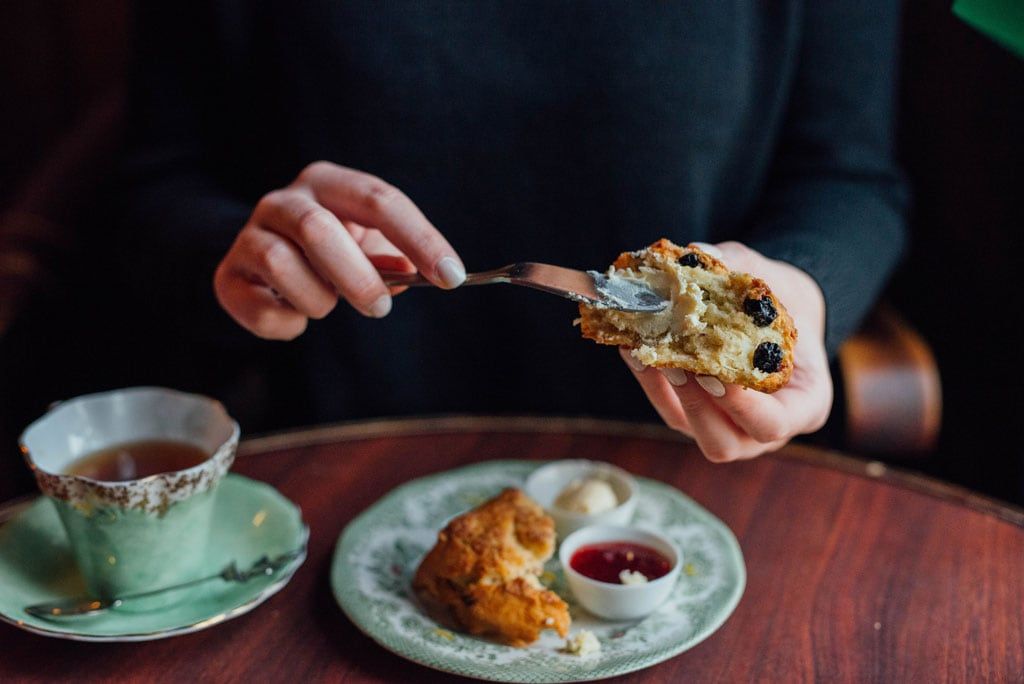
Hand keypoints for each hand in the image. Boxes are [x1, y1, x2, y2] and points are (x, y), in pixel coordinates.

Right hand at [214, 161, 465, 338]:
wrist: (262, 266)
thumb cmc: (332, 253)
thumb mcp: (369, 248)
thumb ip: (393, 259)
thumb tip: (414, 275)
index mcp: (327, 183)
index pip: (378, 200)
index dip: (419, 239)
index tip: (452, 276)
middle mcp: (283, 201)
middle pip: (318, 230)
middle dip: (358, 276)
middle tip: (380, 308)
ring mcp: (250, 236)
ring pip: (282, 265)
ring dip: (318, 299)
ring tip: (328, 305)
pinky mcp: (228, 277)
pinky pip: (261, 307)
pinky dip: (288, 323)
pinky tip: (295, 317)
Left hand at [621, 241, 832, 461]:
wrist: (774, 306)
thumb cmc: (783, 298)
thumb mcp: (773, 278)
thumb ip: (741, 266)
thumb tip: (698, 252)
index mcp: (804, 405)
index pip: (775, 425)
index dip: (745, 409)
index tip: (721, 376)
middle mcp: (763, 429)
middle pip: (725, 442)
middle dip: (695, 404)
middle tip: (677, 362)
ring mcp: (725, 425)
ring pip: (689, 428)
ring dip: (664, 392)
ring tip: (646, 351)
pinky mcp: (692, 414)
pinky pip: (668, 407)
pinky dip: (649, 380)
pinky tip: (633, 346)